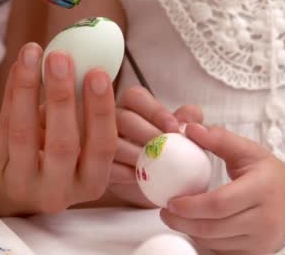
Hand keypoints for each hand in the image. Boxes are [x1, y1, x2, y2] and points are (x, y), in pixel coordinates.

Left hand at [0, 43, 117, 215]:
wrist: (1, 191)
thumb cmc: (46, 159)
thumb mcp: (72, 143)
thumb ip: (79, 110)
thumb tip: (85, 56)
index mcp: (90, 182)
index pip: (102, 147)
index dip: (101, 110)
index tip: (98, 73)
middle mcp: (59, 191)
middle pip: (63, 144)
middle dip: (62, 96)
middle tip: (61, 57)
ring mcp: (23, 185)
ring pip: (25, 134)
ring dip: (29, 88)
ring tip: (32, 53)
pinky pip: (3, 126)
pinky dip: (12, 91)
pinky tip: (20, 66)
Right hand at [109, 86, 202, 206]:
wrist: (151, 187)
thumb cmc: (165, 156)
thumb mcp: (181, 138)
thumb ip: (188, 122)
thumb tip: (191, 116)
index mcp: (131, 106)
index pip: (136, 97)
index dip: (155, 110)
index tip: (173, 127)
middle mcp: (111, 119)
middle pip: (123, 117)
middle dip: (146, 133)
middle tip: (164, 148)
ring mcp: (97, 141)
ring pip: (110, 141)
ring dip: (133, 153)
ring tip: (151, 165)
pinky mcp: (93, 164)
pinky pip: (103, 164)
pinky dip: (121, 171)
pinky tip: (135, 177)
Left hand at [161, 124, 284, 253]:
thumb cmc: (267, 173)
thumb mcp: (247, 150)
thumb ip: (218, 139)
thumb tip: (189, 128)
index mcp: (262, 189)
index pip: (220, 203)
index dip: (191, 205)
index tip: (170, 201)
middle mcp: (265, 219)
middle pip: (214, 227)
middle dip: (183, 222)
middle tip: (165, 212)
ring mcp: (262, 241)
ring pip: (215, 243)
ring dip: (190, 231)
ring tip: (177, 218)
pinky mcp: (258, 254)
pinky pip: (222, 252)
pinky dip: (204, 241)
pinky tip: (195, 227)